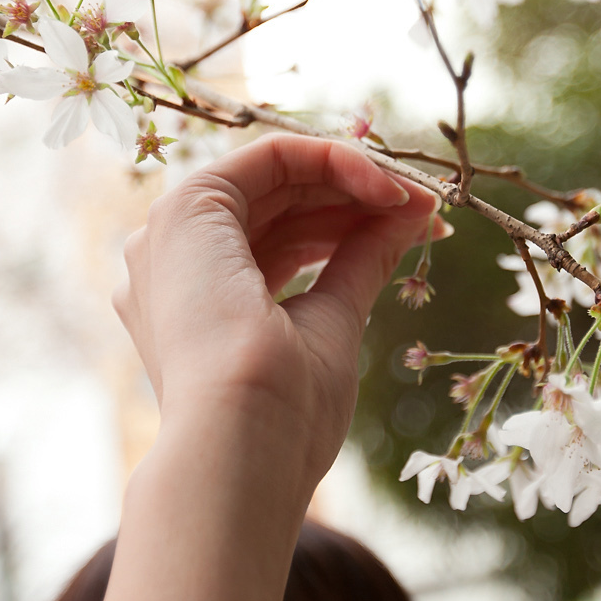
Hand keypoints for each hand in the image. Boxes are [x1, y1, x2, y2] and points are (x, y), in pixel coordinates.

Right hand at [114, 134, 440, 493]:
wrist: (244, 443)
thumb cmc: (284, 413)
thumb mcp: (333, 321)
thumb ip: (360, 260)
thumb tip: (410, 218)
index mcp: (197, 300)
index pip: (279, 238)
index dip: (349, 222)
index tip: (417, 229)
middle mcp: (174, 264)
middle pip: (280, 205)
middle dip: (358, 199)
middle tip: (428, 209)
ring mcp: (173, 236)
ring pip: (277, 177)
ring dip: (353, 180)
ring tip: (418, 203)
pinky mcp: (187, 207)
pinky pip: (272, 157)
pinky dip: (334, 161)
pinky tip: (387, 190)